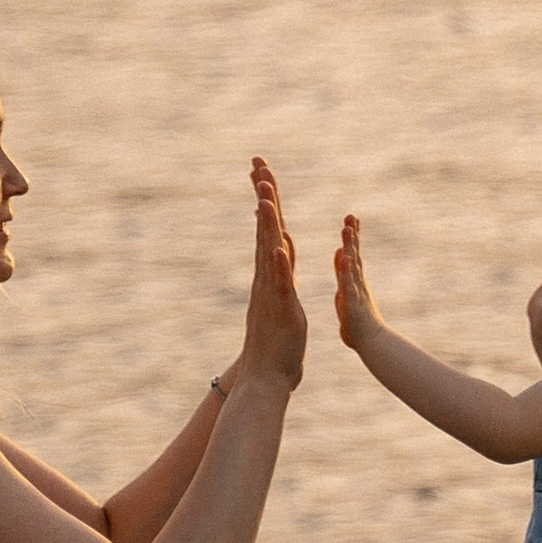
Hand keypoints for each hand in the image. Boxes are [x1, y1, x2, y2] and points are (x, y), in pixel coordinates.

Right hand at [234, 158, 304, 391]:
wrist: (263, 378)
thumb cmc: (276, 343)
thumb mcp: (283, 298)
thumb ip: (281, 272)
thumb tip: (281, 248)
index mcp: (272, 274)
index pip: (270, 228)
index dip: (268, 200)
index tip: (263, 172)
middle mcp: (267, 278)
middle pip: (266, 229)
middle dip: (264, 195)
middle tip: (258, 164)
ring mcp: (271, 292)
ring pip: (269, 250)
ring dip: (268, 223)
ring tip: (265, 195)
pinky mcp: (281, 310)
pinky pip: (279, 283)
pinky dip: (279, 264)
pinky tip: (279, 245)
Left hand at [334, 211, 382, 352]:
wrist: (371, 343)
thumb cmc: (358, 320)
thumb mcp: (347, 290)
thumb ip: (344, 271)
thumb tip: (341, 251)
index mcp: (353, 279)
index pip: (352, 252)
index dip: (352, 235)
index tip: (351, 217)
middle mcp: (356, 282)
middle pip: (354, 253)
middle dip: (352, 235)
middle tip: (350, 216)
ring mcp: (355, 291)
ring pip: (352, 265)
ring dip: (350, 246)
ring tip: (347, 229)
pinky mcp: (351, 303)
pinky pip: (347, 284)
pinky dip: (345, 270)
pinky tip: (344, 257)